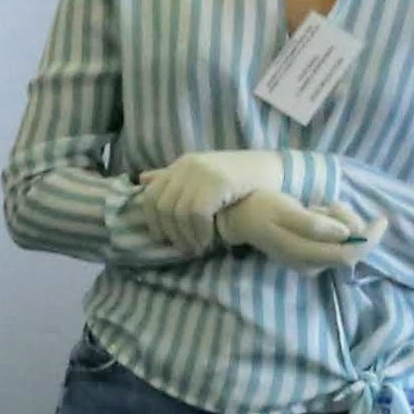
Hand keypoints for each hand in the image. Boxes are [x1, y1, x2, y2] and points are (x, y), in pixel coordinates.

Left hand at [129, 150, 284, 250]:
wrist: (272, 169)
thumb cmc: (238, 177)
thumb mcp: (203, 175)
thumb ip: (174, 178)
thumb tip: (141, 179)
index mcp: (182, 165)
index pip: (151, 195)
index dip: (152, 220)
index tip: (162, 238)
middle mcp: (188, 166)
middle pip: (163, 206)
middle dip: (170, 232)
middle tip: (182, 247)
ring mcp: (203, 172)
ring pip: (179, 212)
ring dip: (186, 236)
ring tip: (195, 248)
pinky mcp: (218, 182)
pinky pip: (197, 213)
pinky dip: (199, 232)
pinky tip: (206, 241)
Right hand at [221, 190, 377, 270]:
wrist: (238, 217)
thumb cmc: (260, 208)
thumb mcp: (285, 210)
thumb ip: (314, 223)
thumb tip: (345, 233)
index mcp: (303, 254)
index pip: (348, 255)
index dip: (369, 240)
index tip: (381, 220)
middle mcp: (310, 264)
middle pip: (349, 249)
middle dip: (350, 222)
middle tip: (331, 202)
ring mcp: (309, 262)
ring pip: (343, 244)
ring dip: (341, 221)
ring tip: (319, 205)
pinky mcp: (310, 255)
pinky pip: (335, 242)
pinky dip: (334, 225)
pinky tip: (317, 213)